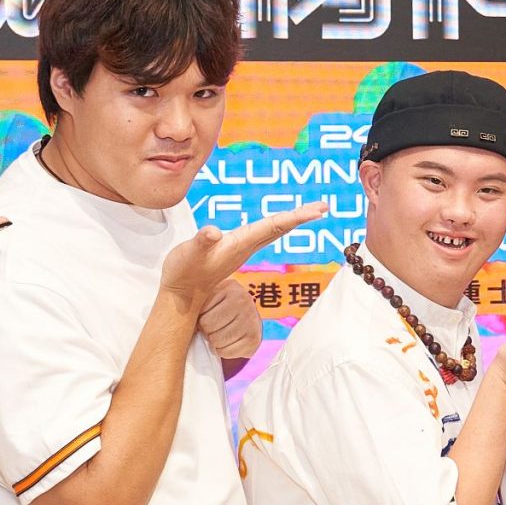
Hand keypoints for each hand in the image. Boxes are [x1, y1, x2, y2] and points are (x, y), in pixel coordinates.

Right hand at [160, 203, 326, 312]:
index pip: (273, 226)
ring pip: (274, 232)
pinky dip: (277, 226)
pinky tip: (281, 223)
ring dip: (292, 221)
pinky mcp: (236, 252)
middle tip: (323, 207)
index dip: (296, 216)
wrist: (182, 297)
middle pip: (280, 228)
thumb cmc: (184, 273)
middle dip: (301, 217)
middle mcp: (246, 247)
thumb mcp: (189, 253)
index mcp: (240, 243)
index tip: (317, 211)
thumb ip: (202, 242)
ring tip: (310, 212)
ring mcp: (243, 251)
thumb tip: (214, 231)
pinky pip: (264, 235)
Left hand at [199, 278, 265, 361]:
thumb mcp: (207, 298)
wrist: (242, 317)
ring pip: (218, 341)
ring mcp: (252, 320)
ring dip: (214, 342)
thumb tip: (175, 315)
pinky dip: (224, 351)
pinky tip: (228, 341)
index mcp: (230, 288)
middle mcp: (244, 301)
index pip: (202, 313)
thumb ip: (193, 301)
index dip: (199, 319)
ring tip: (218, 334)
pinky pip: (228, 352)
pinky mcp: (255, 339)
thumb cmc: (216, 308)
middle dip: (206, 331)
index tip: (204, 316)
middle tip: (211, 328)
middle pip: (209, 327)